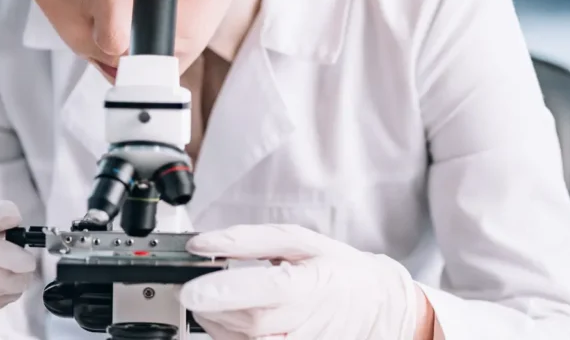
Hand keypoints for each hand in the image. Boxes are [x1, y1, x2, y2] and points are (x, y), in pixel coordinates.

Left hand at [180, 224, 419, 339]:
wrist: (377, 305)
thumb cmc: (338, 269)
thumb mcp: (299, 241)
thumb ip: (248, 240)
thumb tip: (203, 244)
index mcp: (312, 282)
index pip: (267, 290)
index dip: (227, 291)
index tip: (192, 289)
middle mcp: (310, 321)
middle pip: (250, 322)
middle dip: (213, 308)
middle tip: (194, 291)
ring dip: (219, 326)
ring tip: (213, 304)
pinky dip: (234, 339)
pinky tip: (231, 322)